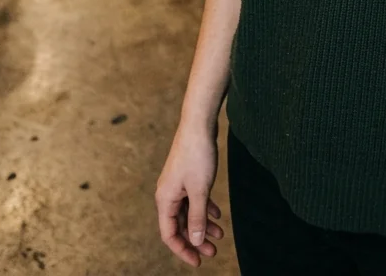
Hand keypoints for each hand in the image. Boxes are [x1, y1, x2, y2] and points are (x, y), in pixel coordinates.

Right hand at [155, 121, 223, 267]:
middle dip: (196, 240)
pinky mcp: (187, 176)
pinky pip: (194, 199)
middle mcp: (168, 194)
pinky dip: (205, 208)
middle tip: (213, 251)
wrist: (199, 124)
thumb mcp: (200, 190)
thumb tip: (196, 242)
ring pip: (189, 212)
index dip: (183, 250)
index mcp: (165, 199)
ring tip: (220, 235)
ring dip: (203, 225)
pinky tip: (218, 214)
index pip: (169, 234)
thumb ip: (198, 217)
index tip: (198, 261)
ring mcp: (178, 184)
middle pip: (180, 225)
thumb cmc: (197, 155)